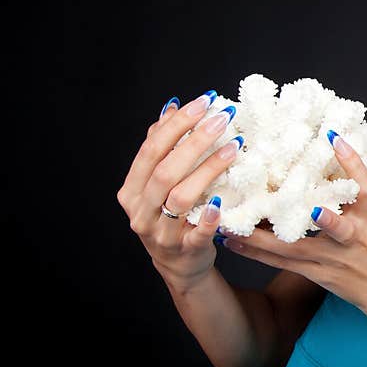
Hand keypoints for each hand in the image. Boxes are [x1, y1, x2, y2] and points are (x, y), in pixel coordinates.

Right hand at [116, 91, 242, 288]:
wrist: (180, 263)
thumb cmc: (171, 216)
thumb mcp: (161, 184)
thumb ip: (163, 148)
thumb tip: (170, 107)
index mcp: (132, 189)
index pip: (151, 149)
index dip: (176, 124)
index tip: (203, 102)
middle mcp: (140, 211)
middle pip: (165, 171)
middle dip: (195, 141)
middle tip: (222, 119)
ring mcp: (161, 233)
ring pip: (180, 197)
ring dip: (207, 169)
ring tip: (233, 147)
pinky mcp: (185, 250)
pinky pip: (197, 233)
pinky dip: (209, 218)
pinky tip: (221, 202)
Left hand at [221, 124, 366, 315]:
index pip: (365, 185)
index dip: (353, 162)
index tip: (333, 136)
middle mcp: (354, 237)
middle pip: (334, 225)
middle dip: (320, 216)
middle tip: (285, 196)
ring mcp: (333, 258)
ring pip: (296, 248)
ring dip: (262, 237)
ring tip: (232, 223)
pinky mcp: (317, 273)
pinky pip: (282, 263)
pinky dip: (256, 253)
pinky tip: (231, 241)